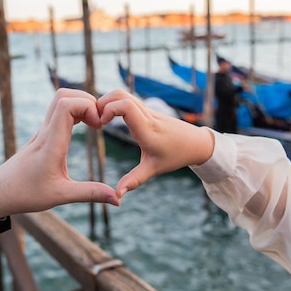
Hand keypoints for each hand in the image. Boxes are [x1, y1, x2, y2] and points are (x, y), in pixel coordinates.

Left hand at [0, 89, 118, 217]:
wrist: (0, 192)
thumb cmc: (26, 194)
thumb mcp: (61, 197)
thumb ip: (90, 194)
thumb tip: (118, 200)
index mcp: (51, 143)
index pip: (66, 105)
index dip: (87, 107)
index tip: (98, 126)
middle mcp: (45, 131)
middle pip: (63, 95)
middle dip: (87, 101)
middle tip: (99, 122)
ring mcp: (42, 130)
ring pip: (59, 100)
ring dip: (81, 104)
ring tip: (94, 124)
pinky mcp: (42, 133)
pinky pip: (58, 111)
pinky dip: (75, 111)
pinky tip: (84, 126)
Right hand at [98, 89, 214, 197]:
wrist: (196, 143)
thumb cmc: (175, 156)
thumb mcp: (153, 170)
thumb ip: (134, 181)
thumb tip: (117, 196)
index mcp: (147, 130)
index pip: (126, 106)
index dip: (108, 110)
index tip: (101, 124)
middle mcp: (147, 115)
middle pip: (120, 94)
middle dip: (102, 103)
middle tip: (95, 120)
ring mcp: (148, 109)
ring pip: (123, 94)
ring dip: (107, 102)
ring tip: (100, 120)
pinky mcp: (147, 109)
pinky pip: (128, 99)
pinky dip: (114, 104)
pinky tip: (109, 118)